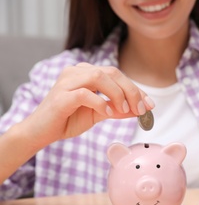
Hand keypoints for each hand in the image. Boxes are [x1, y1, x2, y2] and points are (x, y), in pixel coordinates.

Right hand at [22, 63, 153, 147]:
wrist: (41, 132)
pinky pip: (84, 94)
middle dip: (131, 91)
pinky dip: (100, 102)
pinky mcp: (60, 96)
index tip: (150, 104)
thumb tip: (140, 110)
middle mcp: (76, 72)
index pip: (117, 75)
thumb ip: (117, 109)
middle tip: (142, 109)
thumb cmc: (68, 120)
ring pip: (99, 76)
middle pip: (112, 72)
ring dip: (117, 94)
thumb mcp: (99, 114)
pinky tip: (107, 113)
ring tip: (124, 110)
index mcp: (86, 73)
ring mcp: (67, 82)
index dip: (136, 89)